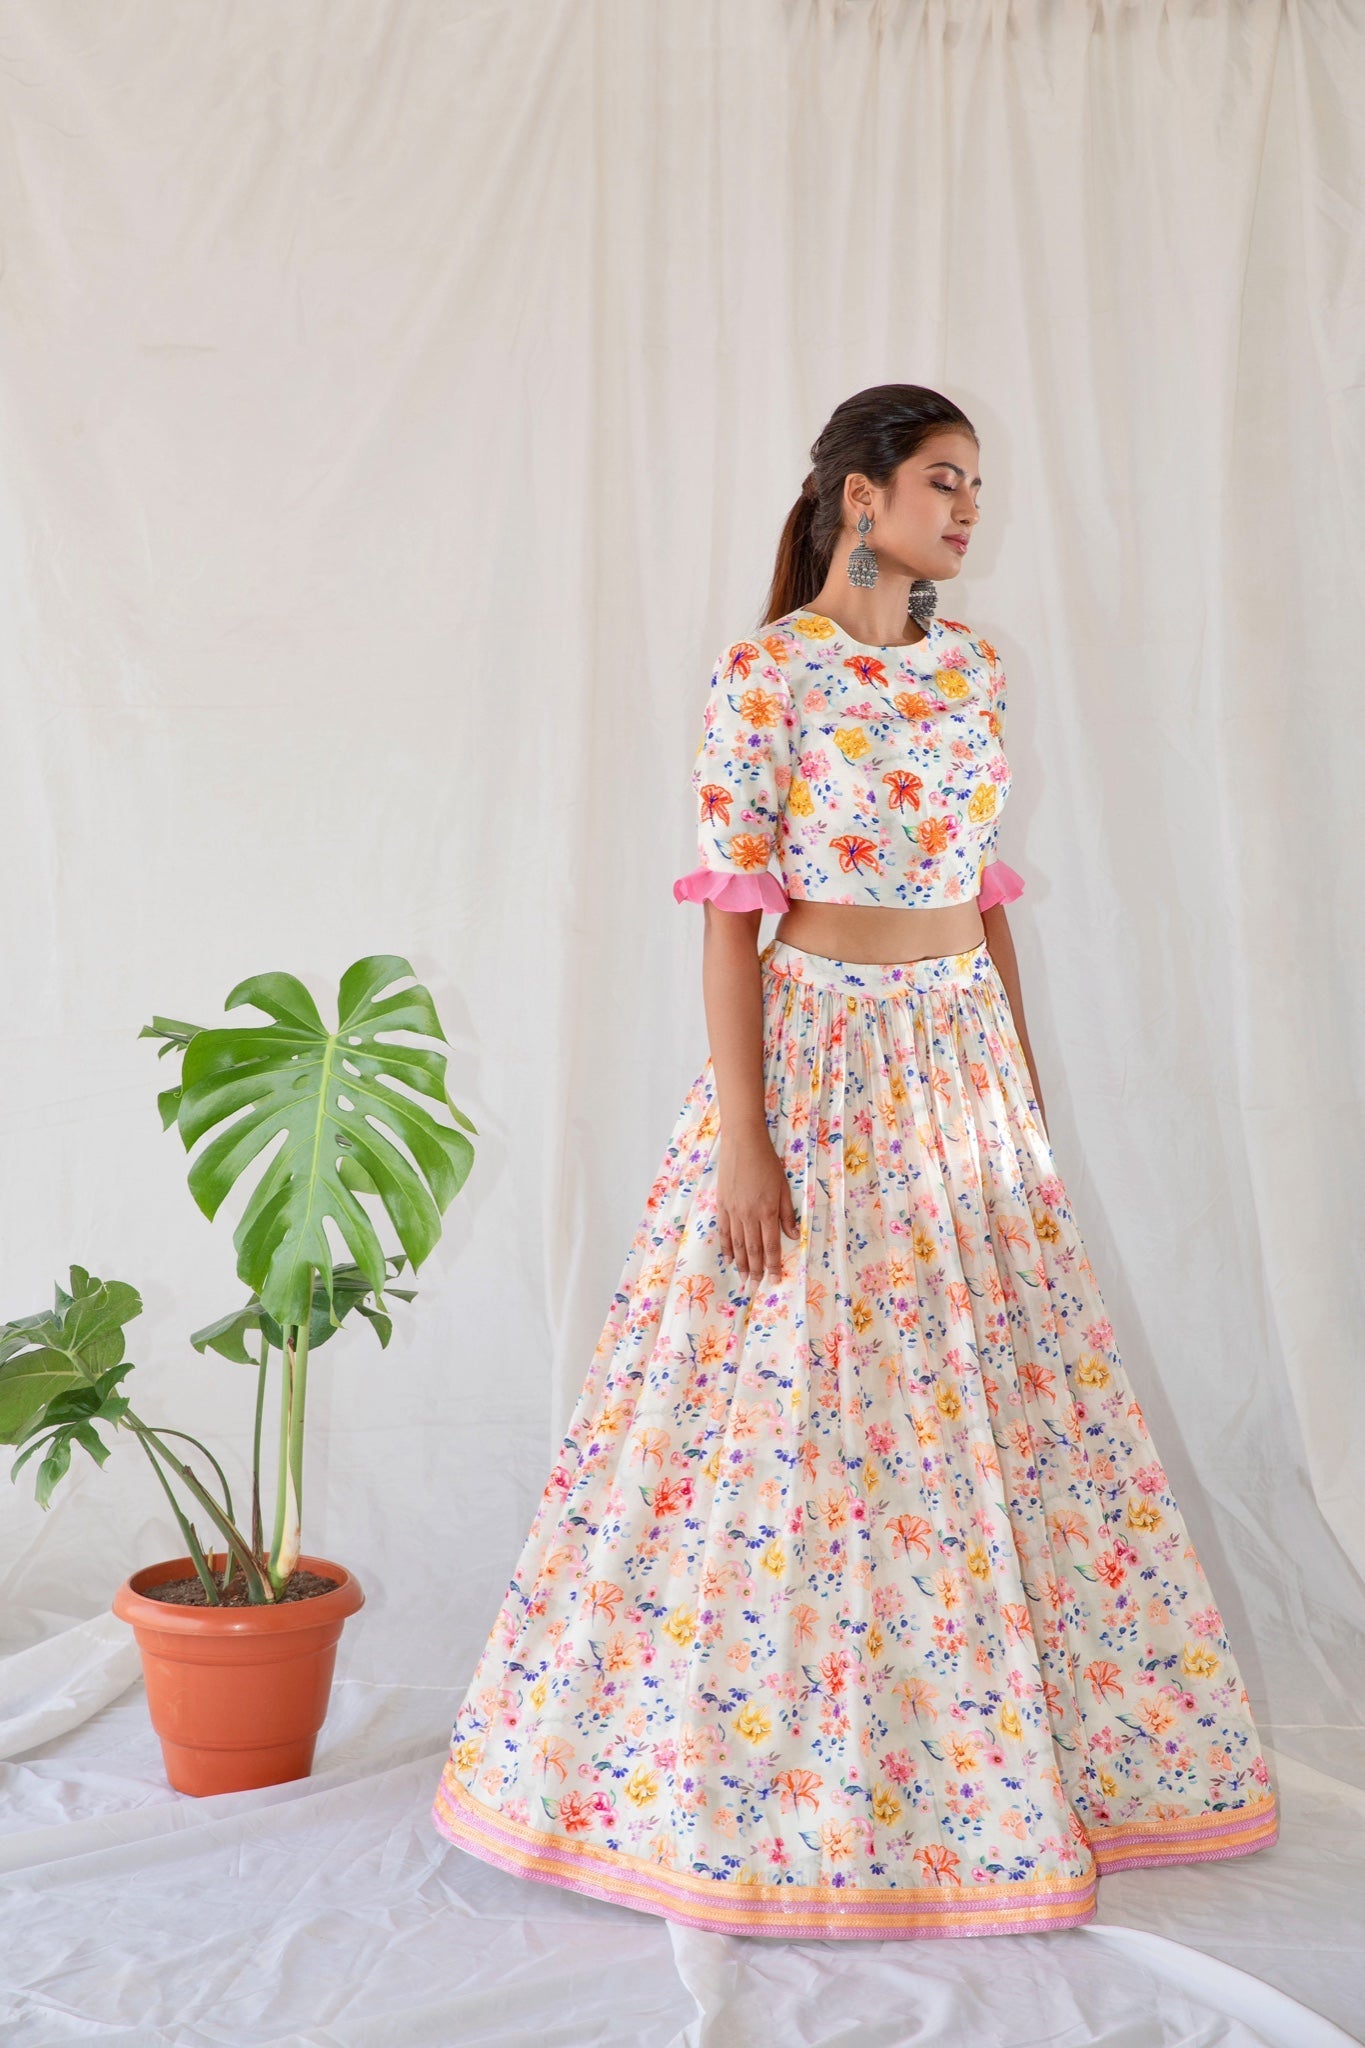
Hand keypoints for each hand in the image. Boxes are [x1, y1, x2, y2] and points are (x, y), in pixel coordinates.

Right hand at [716, 1127, 799, 1285]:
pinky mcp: (722, 1205)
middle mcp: (749, 1215)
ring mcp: (733, 1211)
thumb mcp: (784, 1187)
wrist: (743, 1143)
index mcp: (767, 1211)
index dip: (773, 1265)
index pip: (771, 1246)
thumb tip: (792, 1237)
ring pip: (737, 1244)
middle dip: (756, 1269)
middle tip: (757, 1285)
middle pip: (752, 1249)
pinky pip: (724, 1231)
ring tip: (743, 1277)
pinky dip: (726, 1247)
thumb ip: (787, 1213)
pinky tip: (728, 1258)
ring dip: (741, 1263)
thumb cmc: (767, 1162)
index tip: (775, 1279)